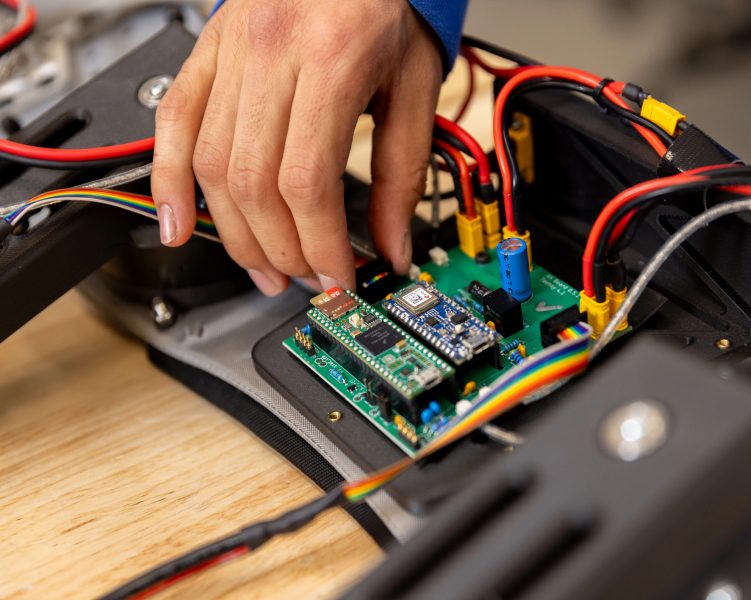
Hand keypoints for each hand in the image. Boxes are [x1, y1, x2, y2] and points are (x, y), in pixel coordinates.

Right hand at [151, 0, 442, 294]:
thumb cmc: (387, 5)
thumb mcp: (414, 86)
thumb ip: (402, 172)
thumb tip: (394, 245)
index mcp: (334, 59)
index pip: (307, 181)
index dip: (319, 245)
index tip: (337, 278)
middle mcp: (273, 53)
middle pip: (254, 183)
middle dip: (280, 250)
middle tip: (304, 279)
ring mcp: (231, 52)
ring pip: (212, 165)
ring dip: (236, 234)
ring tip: (263, 269)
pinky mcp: (206, 53)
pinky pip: (174, 122)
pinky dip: (169, 181)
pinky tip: (178, 225)